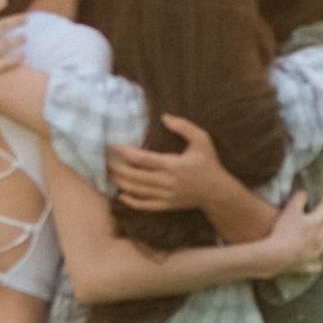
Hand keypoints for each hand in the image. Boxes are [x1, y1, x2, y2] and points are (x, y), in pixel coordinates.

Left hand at [106, 115, 225, 213]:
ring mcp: (165, 195)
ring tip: (108, 173)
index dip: (125, 152)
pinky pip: (144, 205)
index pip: (142, 159)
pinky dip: (130, 201)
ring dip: (120, 182)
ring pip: (136, 190)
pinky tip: (120, 194)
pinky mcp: (166, 205)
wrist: (217, 192)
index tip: (112, 145)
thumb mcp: (202, 140)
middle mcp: (166, 181)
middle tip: (105, 159)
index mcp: (172, 165)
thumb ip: (184, 127)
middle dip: (117, 167)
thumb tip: (164, 117)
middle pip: (134, 175)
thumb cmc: (208, 164)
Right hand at [259, 190, 322, 280]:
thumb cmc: (284, 230)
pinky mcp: (307, 265)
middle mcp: (320, 238)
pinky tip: (316, 261)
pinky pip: (316, 265)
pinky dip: (317, 262)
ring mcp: (315, 253)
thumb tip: (305, 193)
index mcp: (317, 223)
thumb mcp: (291, 209)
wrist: (277, 255)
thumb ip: (300, 198)